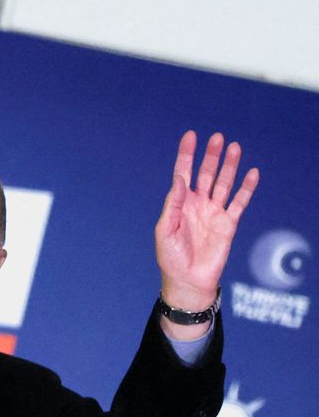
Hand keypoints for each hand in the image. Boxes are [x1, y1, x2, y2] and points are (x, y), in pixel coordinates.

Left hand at [155, 131, 258, 336]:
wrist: (188, 280)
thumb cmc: (171, 257)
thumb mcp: (164, 230)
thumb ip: (173, 205)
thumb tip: (180, 181)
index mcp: (180, 204)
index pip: (183, 173)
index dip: (186, 155)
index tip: (191, 136)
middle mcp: (198, 204)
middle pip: (205, 173)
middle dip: (211, 156)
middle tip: (217, 137)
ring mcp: (214, 212)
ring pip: (223, 183)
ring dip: (229, 166)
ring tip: (235, 147)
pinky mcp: (229, 224)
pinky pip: (239, 202)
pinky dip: (246, 188)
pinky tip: (252, 173)